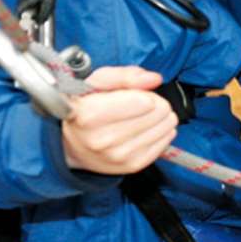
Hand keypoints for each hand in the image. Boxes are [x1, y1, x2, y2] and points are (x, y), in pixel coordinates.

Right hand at [60, 66, 176, 173]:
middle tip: (138, 105)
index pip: (144, 101)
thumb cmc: (85, 108)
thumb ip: (125, 75)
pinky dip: (160, 132)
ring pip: (166, 127)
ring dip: (158, 117)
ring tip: (140, 117)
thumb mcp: (97, 81)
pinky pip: (165, 141)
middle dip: (154, 103)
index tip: (133, 94)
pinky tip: (144, 129)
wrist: (75, 144)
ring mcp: (119, 156)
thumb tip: (153, 79)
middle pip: (159, 112)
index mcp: (90, 115)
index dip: (144, 92)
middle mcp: (103, 140)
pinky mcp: (133, 166)